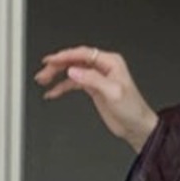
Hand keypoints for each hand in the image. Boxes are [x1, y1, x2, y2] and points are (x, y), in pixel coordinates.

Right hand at [34, 45, 156, 152]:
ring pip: (72, 71)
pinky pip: (74, 83)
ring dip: (57, 75)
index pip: (83, 54)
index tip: (51, 60)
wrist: (137, 127)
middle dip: (58, 65)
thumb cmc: (133, 109)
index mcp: (111, 62)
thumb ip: (92, 80)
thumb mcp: (113, 92)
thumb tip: (74, 71)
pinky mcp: (93, 89)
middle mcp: (103, 67)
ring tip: (43, 80)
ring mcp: (97, 77)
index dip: (66, 56)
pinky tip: (52, 92)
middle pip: (75, 61)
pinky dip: (62, 87)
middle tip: (43, 71)